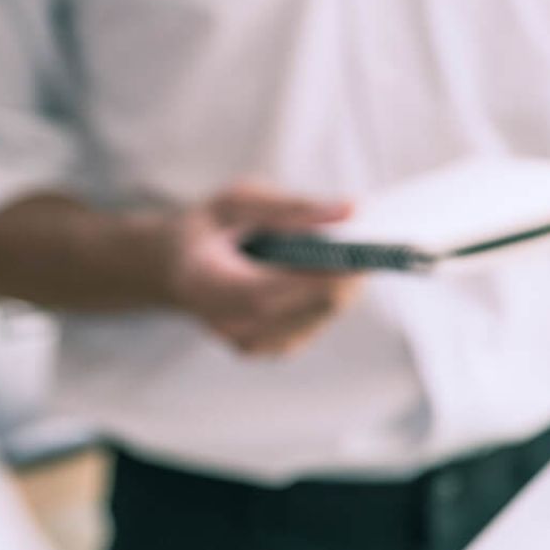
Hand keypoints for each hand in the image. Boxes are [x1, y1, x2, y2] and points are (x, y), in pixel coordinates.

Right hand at [164, 181, 362, 355]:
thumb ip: (291, 207)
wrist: (175, 267)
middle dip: (348, 274)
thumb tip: (351, 210)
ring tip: (352, 250)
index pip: (273, 291)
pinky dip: (331, 294)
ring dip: (344, 283)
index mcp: (206, 286)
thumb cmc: (209, 228)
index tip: (365, 249)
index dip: (324, 274)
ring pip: (323, 315)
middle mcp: (227, 324)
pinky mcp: (270, 348)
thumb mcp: (237, 201)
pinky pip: (317, 321)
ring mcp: (249, 343)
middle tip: (373, 241)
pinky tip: (331, 270)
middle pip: (311, 306)